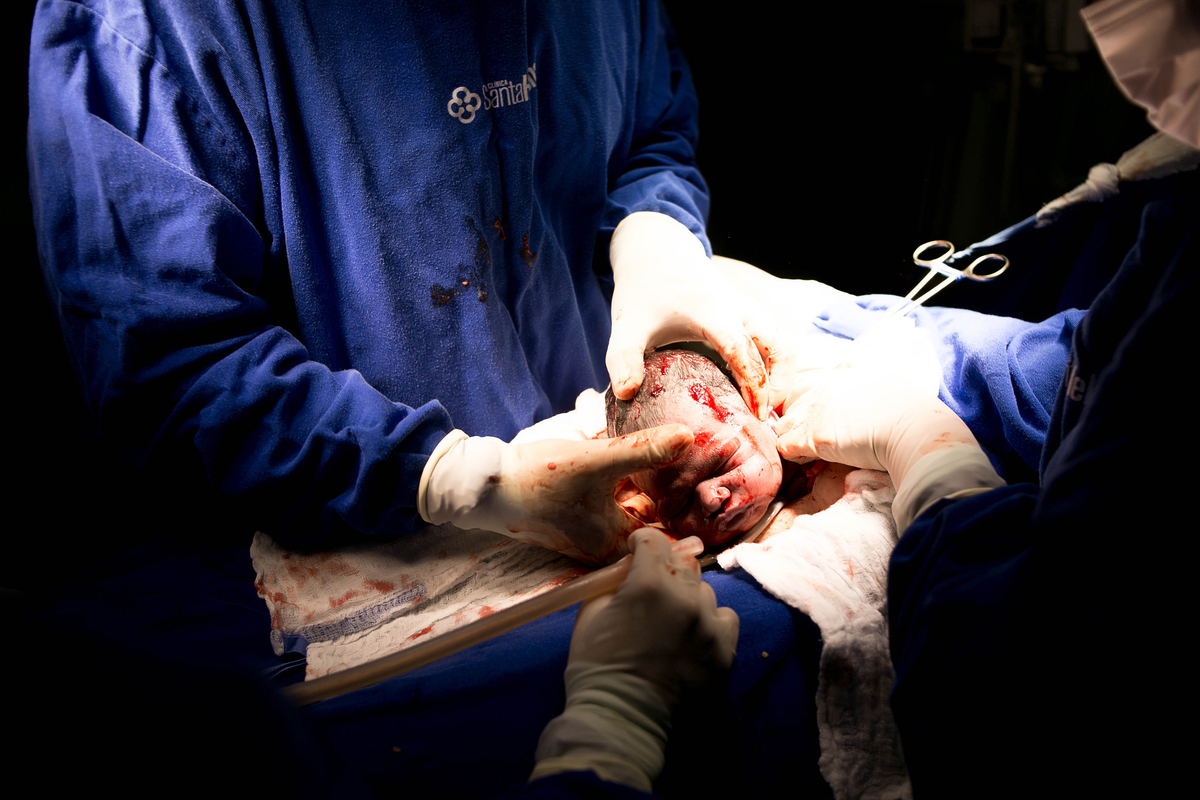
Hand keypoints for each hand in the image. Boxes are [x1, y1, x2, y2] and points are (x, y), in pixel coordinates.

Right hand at [420, 425, 694, 564]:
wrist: (487, 486)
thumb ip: (643, 451)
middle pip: (654, 522)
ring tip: (674, 457)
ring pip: (635, 511)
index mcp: (616, 546)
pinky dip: (627, 488)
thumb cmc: (539, 480)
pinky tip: (634, 463)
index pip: (671, 537)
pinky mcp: (580, 521)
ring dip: (648, 489)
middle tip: (702, 464)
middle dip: (672, 496)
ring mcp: (592, 536)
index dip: (693, 509)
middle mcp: (606, 549)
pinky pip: (617, 506)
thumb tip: (688, 438)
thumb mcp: (597, 461)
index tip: (716, 485)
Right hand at [568, 527, 739, 705]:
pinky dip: (710, 621)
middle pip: (683, 563)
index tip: (635, 552)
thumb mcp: (591, 613)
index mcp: (649, 584)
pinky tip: (693, 634)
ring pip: (704, 591)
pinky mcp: (725, 651)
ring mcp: (709, 625)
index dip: (641, 543)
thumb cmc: (597, 666)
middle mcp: (686, 598)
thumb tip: (633, 565)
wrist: (622, 720)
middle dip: (665, 569)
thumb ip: (616, 581)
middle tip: (651, 589)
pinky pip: (725, 617)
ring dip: (688, 597)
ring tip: (671, 620)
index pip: (654, 541)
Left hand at [607, 212, 792, 419]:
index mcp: (712, 311)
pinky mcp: (750, 309)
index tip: (757, 415)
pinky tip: (754, 389)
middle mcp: (739, 306)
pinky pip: (774, 337)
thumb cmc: (643, 291)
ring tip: (764, 407)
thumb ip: (623, 359)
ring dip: (781, 374)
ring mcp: (748, 305)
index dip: (755, 384)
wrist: (657, 253)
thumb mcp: (626, 325)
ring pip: (783, 341)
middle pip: (780, 345)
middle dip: (781, 383)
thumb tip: (626, 394)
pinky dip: (774, 364)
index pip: (744, 350)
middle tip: (765, 417)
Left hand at [774, 367, 979, 487]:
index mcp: (844, 375)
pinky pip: (786, 446)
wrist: (916, 432)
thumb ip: (870, 388)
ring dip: (794, 439)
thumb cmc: (915, 416)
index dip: (807, 403)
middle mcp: (824, 387)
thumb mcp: (890, 387)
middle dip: (796, 421)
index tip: (819, 421)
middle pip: (790, 402)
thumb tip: (870, 394)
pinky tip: (812, 462)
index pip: (806, 383)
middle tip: (810, 439)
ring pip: (784, 425)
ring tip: (812, 453)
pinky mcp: (813, 436)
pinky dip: (795, 456)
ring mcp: (816, 410)